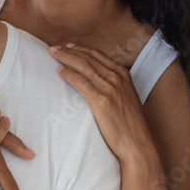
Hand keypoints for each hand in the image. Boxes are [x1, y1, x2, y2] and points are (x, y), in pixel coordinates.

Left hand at [49, 43, 152, 158]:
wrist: (137, 143)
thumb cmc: (130, 125)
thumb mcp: (126, 98)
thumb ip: (115, 87)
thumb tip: (98, 82)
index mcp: (123, 75)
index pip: (98, 56)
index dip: (82, 49)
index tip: (69, 46)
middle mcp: (117, 77)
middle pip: (88, 58)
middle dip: (69, 50)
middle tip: (55, 48)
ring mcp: (109, 88)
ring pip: (82, 66)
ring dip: (65, 57)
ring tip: (52, 54)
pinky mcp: (101, 100)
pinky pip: (80, 81)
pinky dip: (68, 74)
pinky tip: (59, 71)